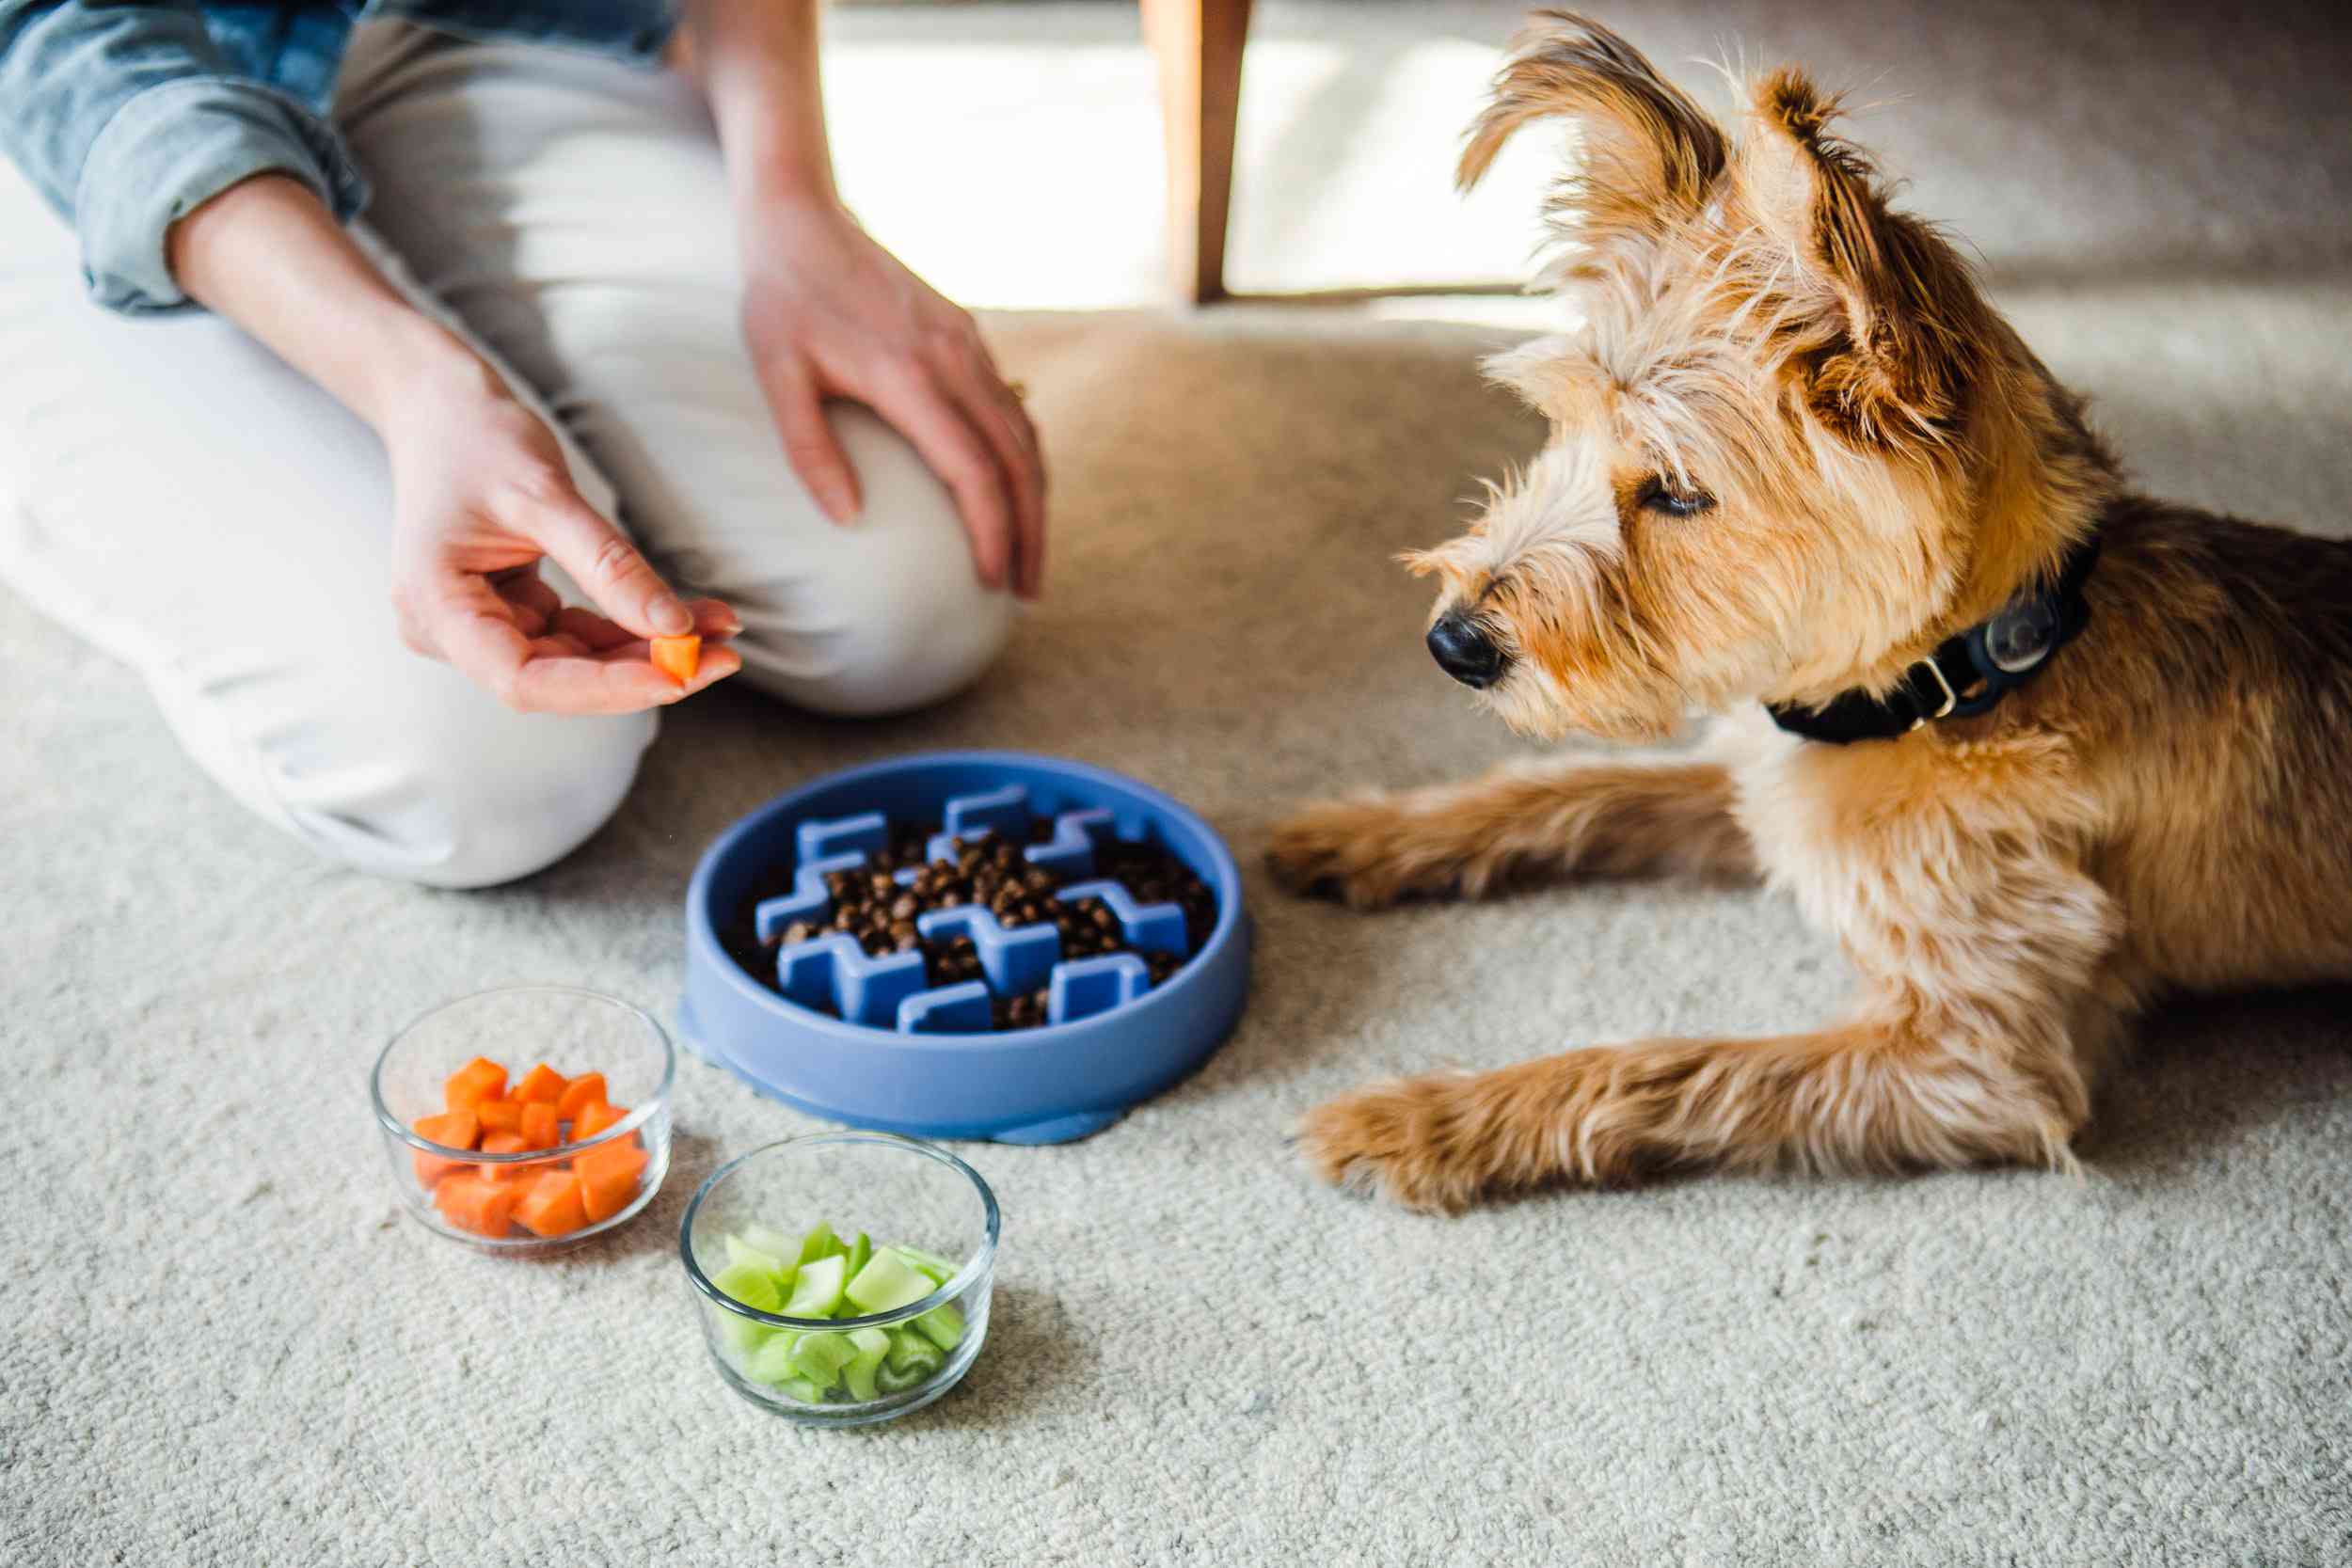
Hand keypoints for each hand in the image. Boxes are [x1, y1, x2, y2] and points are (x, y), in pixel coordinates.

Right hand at [379, 359, 741, 713]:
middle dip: (641, 669)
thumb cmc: (475, 438)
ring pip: (576, 661)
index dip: (605, 688)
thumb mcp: (545, 495)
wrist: (442, 408)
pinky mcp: (512, 614)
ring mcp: (482, 626)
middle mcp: (451, 631)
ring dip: (647, 650)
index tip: (678, 674)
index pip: (524, 679)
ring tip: (718, 629)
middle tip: (721, 655)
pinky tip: (687, 618)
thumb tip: (674, 627)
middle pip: (557, 679)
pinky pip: (577, 635)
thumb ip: (608, 565)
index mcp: (436, 608)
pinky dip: (630, 627)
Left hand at [737, 197, 1045, 598]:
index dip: (992, 531)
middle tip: (1028, 592)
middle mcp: (954, 361)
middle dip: (1030, 532)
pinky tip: (1015, 494)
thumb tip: (849, 519)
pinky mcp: (968, 337)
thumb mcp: (776, 376)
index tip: (993, 580)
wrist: (802, 218)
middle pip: (1018, 462)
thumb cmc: (780, 300)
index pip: (974, 471)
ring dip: (1035, 500)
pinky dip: (1024, 460)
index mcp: (910, 376)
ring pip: (1025, 435)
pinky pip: (1013, 409)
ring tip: (1028, 555)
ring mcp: (969, 346)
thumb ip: (811, 450)